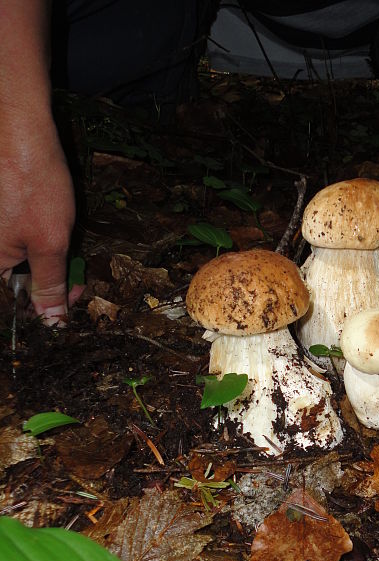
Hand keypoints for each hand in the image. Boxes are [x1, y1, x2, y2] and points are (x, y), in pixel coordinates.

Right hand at [0, 125, 75, 323]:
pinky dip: (38, 236)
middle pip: (18, 278)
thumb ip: (50, 284)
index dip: (46, 305)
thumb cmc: (32, 183)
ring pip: (21, 256)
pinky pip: (18, 234)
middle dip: (50, 278)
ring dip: (47, 256)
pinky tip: (52, 222)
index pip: (16, 301)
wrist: (20, 126)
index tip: (71, 301)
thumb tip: (51, 321)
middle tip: (76, 274)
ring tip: (63, 240)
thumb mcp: (50, 242)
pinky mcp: (1, 212)